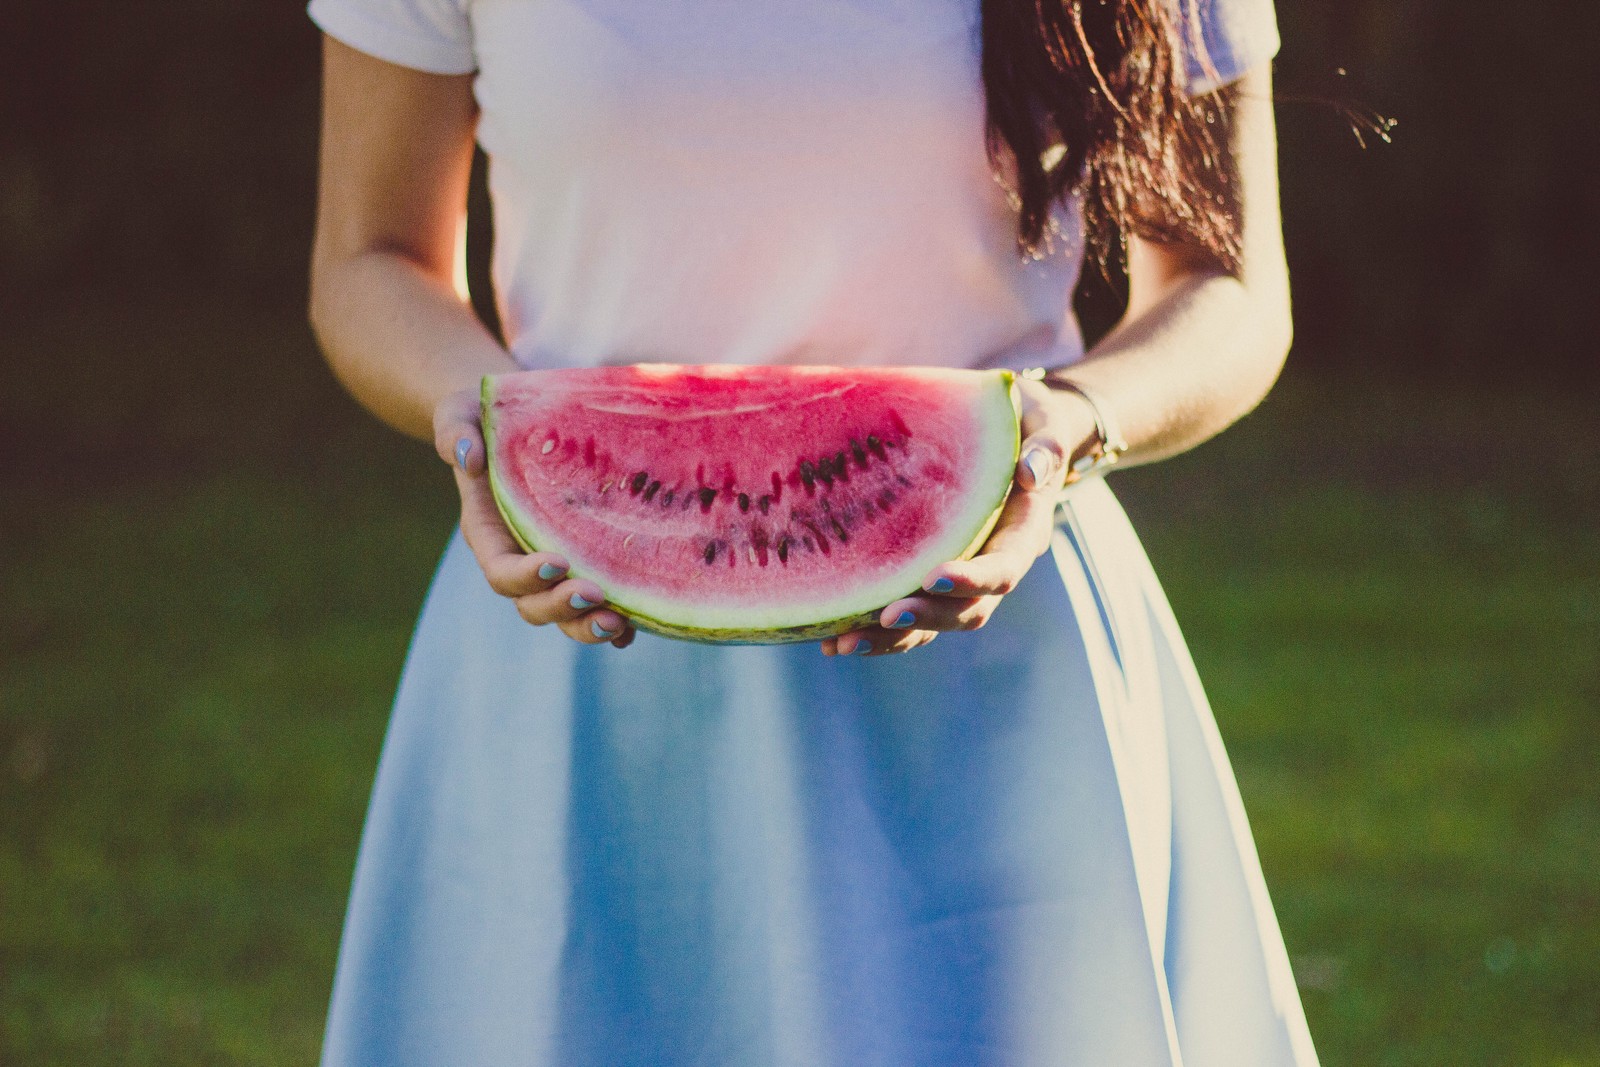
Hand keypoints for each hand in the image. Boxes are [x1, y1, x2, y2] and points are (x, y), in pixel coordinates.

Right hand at [433, 386, 635, 647]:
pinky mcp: (585, 561)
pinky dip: (617, 621)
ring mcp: (555, 566)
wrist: (516, 419)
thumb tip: (468, 456)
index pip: (501, 569)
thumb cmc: (485, 415)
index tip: (555, 562)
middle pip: (533, 604)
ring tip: (618, 622)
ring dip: (588, 624)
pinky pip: (598, 603)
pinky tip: (639, 623)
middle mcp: (520, 558)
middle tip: (594, 595)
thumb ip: (455, 431)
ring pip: (566, 614)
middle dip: (561, 607)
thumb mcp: (461, 411)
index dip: (524, 575)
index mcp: (488, 532)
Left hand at [819, 377, 1095, 656]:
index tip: (934, 578)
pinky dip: (871, 629)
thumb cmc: (1026, 422)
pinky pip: (905, 611)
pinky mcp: (929, 577)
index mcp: (1023, 535)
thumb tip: (1031, 472)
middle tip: (885, 617)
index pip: (1003, 569)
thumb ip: (1045, 445)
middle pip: (966, 610)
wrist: (1012, 432)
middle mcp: (992, 565)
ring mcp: (960, 576)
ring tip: (843, 643)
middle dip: (926, 618)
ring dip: (891, 638)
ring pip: (931, 623)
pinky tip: (828, 639)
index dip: (973, 580)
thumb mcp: (1042, 421)